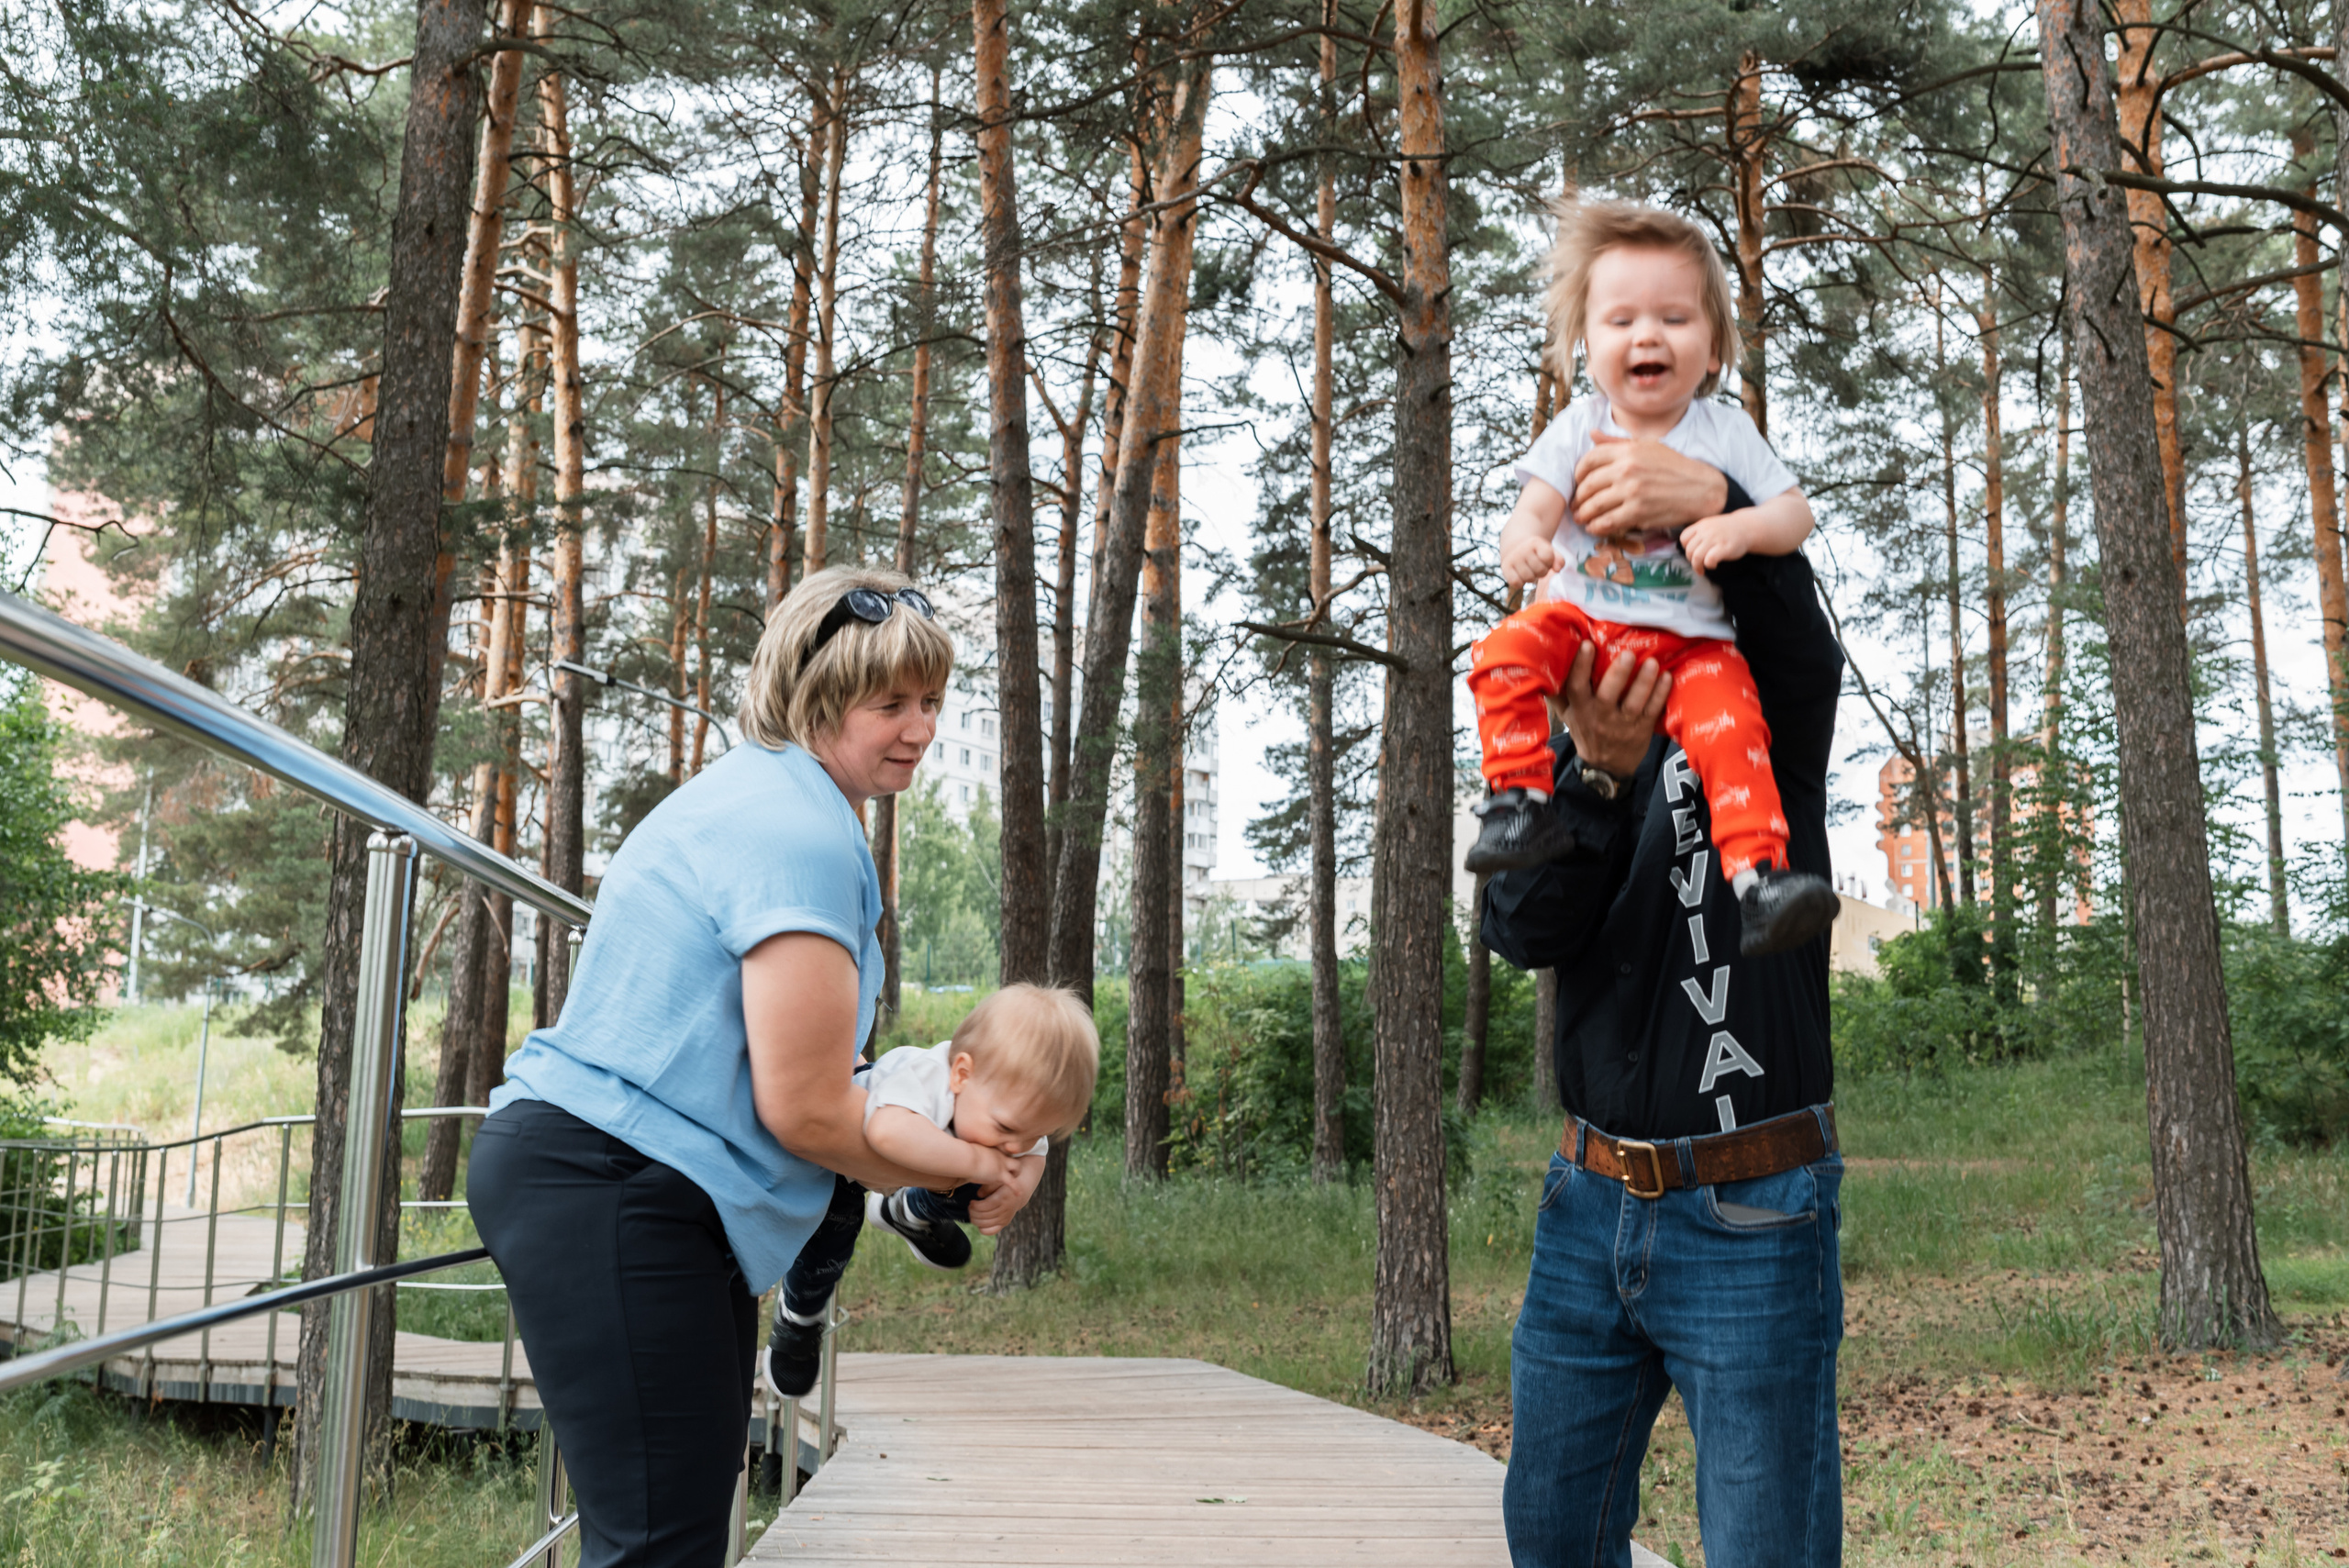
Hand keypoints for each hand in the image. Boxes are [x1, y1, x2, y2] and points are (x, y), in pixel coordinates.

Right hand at [959, 1144, 1018, 1192]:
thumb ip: (969, 1149)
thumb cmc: (963, 1153)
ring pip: (1017, 1167)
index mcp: (993, 1148)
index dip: (1002, 1156)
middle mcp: (1000, 1154)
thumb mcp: (968, 1148)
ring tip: (1012, 1179)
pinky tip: (1018, 1193)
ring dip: (1015, 1173)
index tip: (998, 1160)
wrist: (966, 1157)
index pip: (1002, 1151)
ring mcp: (1002, 1165)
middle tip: (1009, 1169)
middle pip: (1012, 1156)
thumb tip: (961, 1148)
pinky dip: (1015, 1188)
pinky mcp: (1001, 1175)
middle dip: (1012, 1163)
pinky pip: (1012, 1183)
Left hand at [966, 1152, 1045, 1235]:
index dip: (975, 1206)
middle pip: (983, 1216)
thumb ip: (988, 1187)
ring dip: (975, 1220)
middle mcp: (1005, 1209)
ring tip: (972, 1213)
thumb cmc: (1005, 1184)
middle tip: (970, 1207)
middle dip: (973, 1212)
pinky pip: (991, 1231)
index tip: (971, 1202)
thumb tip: (979, 1195)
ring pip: (985, 1224)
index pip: (985, 1206)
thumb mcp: (997, 1181)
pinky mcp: (1004, 1223)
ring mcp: (1005, 1218)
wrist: (1020, 1192)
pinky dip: (982, 1229)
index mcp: (1002, 1197)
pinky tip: (979, 1222)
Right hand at [1501, 531, 1562, 589]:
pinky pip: (1516, 583)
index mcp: (1535, 542)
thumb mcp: (1549, 551)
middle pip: (1540, 571)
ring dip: (1532, 578)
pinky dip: (1520, 583)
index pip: (1548, 558)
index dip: (1549, 562)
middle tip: (1536, 566)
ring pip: (1529, 578)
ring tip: (1530, 571)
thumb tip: (1558, 570)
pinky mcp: (1505, 567)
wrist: (1516, 547)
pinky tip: (1521, 576)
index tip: (1544, 558)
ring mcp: (1513, 558)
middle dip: (1541, 571)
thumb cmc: (1537, 552)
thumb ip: (1559, 560)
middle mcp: (1522, 549)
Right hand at [1560, 642, 1669, 778]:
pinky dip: (1660, 694)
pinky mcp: (1642, 729)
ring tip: (1652, 663)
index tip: (1587, 645)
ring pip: (1634, 703)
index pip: (1577, 687)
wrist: (1605, 766)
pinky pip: (1652, 710)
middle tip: (1628, 654)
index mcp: (1580, 709)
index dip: (1581, 666)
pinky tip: (1667, 677)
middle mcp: (1600, 716)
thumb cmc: (1586, 731)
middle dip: (1618, 674)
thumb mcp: (1567, 716)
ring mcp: (1623, 724)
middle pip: (1608, 695)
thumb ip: (1559, 694)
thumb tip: (1545, 665)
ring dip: (1644, 682)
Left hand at [1572, 433, 1731, 538]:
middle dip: (1578, 497)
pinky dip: (1596, 527)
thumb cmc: (1674, 467)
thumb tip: (1592, 434)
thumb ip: (1617, 442)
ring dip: (1583, 515)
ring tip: (1581, 518)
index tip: (1578, 482)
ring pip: (1594, 506)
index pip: (1589, 460)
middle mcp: (1627, 469)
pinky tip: (1594, 527)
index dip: (1578, 473)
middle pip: (1588, 485)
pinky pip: (1607, 522)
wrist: (1701, 488)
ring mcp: (1632, 491)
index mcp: (1628, 451)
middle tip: (1576, 505)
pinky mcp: (1638, 512)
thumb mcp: (1647, 446)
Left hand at [1679, 511, 1757, 573]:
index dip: (1686, 548)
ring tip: (1702, 569)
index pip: (1683, 538)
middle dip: (1691, 561)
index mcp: (1701, 525)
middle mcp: (1706, 531)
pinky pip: (1709, 560)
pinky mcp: (1724, 548)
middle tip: (1698, 565)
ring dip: (1697, 566)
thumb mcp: (1710, 525)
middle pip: (1689, 550)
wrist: (1748, 527)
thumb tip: (1687, 548)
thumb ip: (1699, 533)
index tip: (1693, 552)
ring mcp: (1715, 539)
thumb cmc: (1728, 530)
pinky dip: (1709, 565)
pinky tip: (1713, 565)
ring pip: (1696, 556)